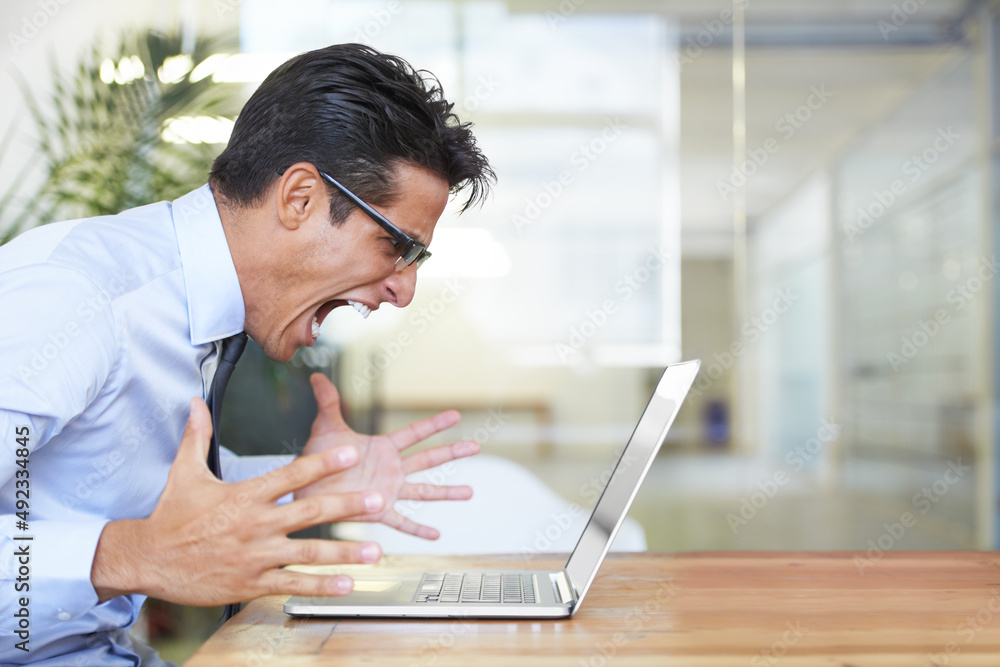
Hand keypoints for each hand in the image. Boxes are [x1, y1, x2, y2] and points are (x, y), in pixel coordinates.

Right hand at [91, 398, 384, 605]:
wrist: (147, 559)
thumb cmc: (170, 516)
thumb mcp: (184, 472)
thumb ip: (197, 436)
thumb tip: (195, 402)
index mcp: (245, 495)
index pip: (291, 475)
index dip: (323, 464)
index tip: (351, 455)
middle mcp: (255, 524)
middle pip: (310, 511)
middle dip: (347, 506)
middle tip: (377, 500)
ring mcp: (256, 556)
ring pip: (308, 552)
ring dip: (344, 552)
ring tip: (375, 551)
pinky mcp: (252, 583)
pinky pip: (292, 584)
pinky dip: (321, 584)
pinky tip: (347, 583)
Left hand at [295, 373, 479, 539]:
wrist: (304, 487)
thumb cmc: (317, 457)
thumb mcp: (326, 428)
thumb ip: (328, 402)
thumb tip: (316, 376)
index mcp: (383, 447)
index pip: (414, 433)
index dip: (435, 423)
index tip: (456, 414)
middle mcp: (392, 469)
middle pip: (428, 459)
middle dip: (452, 452)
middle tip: (475, 447)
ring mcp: (388, 491)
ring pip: (424, 491)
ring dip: (447, 492)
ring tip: (469, 492)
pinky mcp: (378, 512)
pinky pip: (402, 522)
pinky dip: (418, 529)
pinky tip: (436, 535)